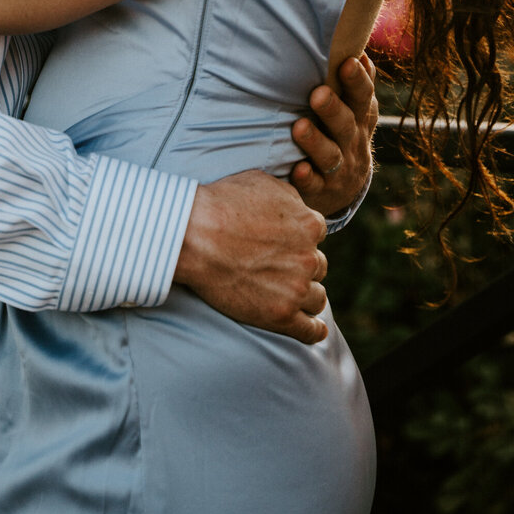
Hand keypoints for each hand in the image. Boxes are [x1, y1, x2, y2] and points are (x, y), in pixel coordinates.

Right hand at [175, 171, 327, 342]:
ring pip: (317, 298)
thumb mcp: (262, 182)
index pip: (317, 234)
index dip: (300, 237)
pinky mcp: (282, 316)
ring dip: (306, 296)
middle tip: (278, 267)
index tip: (283, 242)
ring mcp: (296, 289)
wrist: (195, 236)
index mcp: (308, 224)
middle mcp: (308, 257)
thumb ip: (290, 197)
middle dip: (302, 266)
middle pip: (318, 266)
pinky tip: (312, 330)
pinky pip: (311, 331)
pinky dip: (314, 331)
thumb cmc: (222, 203)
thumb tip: (298, 206)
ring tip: (288, 296)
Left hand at [289, 54, 378, 217]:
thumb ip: (354, 82)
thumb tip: (357, 45)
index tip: (348, 62)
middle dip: (333, 108)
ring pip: (330, 155)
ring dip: (315, 141)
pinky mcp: (322, 190)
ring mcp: (339, 169)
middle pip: (346, 125)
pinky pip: (315, 186)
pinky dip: (306, 179)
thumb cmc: (341, 131)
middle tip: (318, 93)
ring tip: (299, 127)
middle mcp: (353, 143)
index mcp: (360, 118)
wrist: (343, 187)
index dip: (358, 81)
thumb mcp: (354, 109)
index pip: (363, 97)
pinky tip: (297, 170)